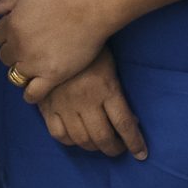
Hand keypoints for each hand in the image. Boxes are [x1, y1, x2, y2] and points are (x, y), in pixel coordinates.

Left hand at [0, 0, 116, 101]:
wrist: (91, 7)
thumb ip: (5, 0)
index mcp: (12, 25)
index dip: (8, 34)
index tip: (19, 34)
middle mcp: (19, 46)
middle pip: (5, 56)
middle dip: (14, 52)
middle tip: (29, 48)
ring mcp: (35, 63)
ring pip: (15, 75)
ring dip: (21, 71)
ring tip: (32, 66)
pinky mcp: (52, 76)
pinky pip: (33, 93)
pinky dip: (30, 94)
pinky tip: (34, 89)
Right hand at [32, 48, 147, 159]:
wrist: (56, 32)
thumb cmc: (90, 48)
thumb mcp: (110, 66)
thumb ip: (118, 94)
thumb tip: (131, 120)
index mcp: (106, 89)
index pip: (124, 125)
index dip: (135, 143)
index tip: (141, 154)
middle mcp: (86, 101)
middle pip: (103, 137)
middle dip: (114, 149)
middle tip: (119, 149)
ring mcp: (64, 105)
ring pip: (81, 139)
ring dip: (94, 147)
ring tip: (100, 144)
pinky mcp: (47, 105)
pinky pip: (58, 134)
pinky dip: (70, 141)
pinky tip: (76, 138)